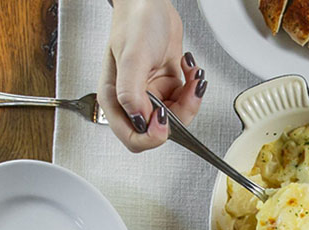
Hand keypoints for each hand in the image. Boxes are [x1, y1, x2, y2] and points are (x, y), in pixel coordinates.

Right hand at [98, 0, 206, 151]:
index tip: (164, 122)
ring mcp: (151, 94)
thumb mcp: (132, 57)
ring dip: (190, 100)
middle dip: (178, 114)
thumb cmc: (135, 21)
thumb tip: (139, 119)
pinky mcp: (167, 85)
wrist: (151, 1)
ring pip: (177, 118)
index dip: (151, 137)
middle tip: (186, 93)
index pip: (132, 138)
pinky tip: (190, 70)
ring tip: (193, 78)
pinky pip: (185, 101)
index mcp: (115, 98)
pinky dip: (193, 89)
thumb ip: (131, 92)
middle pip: (159, 131)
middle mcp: (133, 99)